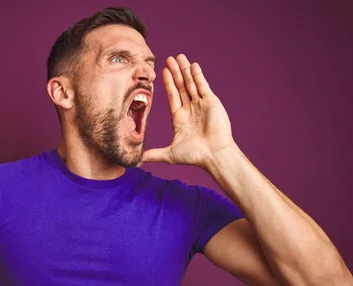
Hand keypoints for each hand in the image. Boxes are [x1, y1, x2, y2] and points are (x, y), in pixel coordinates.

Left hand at [140, 54, 236, 169]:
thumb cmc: (194, 156)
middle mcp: (190, 109)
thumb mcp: (169, 154)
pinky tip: (193, 65)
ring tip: (179, 57)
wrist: (214, 155)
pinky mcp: (211, 102)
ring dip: (185, 70)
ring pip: (191, 83)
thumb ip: (154, 154)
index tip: (162, 71)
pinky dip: (198, 75)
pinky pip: (203, 86)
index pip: (172, 96)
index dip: (168, 83)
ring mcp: (201, 104)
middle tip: (169, 58)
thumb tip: (137, 161)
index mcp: (180, 118)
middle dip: (175, 73)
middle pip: (181, 86)